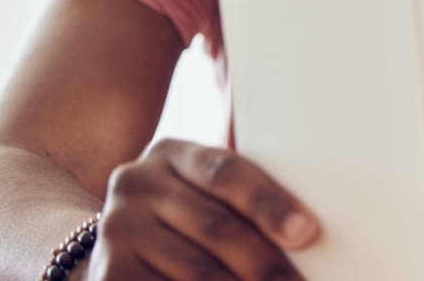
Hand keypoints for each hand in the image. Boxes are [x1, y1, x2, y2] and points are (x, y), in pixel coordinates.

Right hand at [83, 139, 318, 279]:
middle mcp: (137, 184)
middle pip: (217, 227)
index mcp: (174, 153)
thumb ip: (252, 194)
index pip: (227, 172)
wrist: (126, 246)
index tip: (308, 233)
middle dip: (267, 264)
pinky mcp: (107, 274)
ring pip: (197, 271)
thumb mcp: (214, 193)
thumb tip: (316, 228)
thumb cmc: (197, 214)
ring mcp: (117, 229)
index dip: (270, 203)